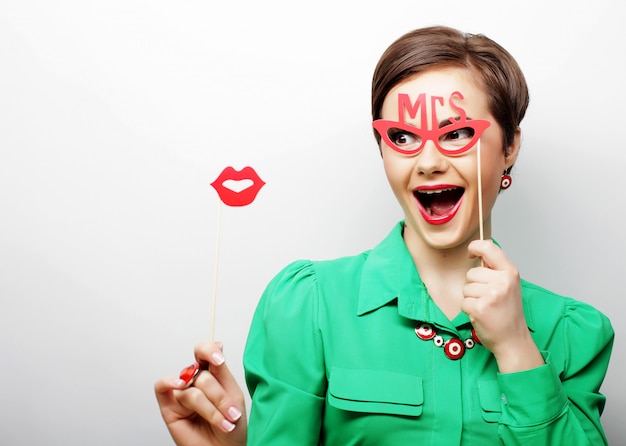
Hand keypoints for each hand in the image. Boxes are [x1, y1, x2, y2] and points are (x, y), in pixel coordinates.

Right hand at [155, 341, 246, 445]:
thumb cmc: (231, 425)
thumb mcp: (233, 395)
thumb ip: (221, 371)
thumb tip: (217, 343)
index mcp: (212, 373)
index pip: (205, 351)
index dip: (209, 350)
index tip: (218, 360)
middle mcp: (195, 380)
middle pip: (202, 374)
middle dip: (219, 396)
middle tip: (231, 413)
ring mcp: (182, 392)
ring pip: (191, 387)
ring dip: (210, 407)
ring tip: (222, 423)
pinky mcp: (169, 406)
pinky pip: (161, 386)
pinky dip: (168, 382)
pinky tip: (180, 386)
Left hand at [462, 240, 543, 372]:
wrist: (513, 339)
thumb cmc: (508, 313)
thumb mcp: (509, 285)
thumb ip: (495, 270)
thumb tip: (478, 252)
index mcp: (510, 273)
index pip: (489, 247)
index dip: (475, 247)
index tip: (471, 253)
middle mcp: (502, 281)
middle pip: (472, 272)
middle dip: (474, 285)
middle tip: (489, 298)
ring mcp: (491, 295)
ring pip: (466, 287)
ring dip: (471, 298)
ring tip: (486, 307)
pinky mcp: (479, 308)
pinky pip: (463, 301)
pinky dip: (468, 309)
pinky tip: (482, 315)